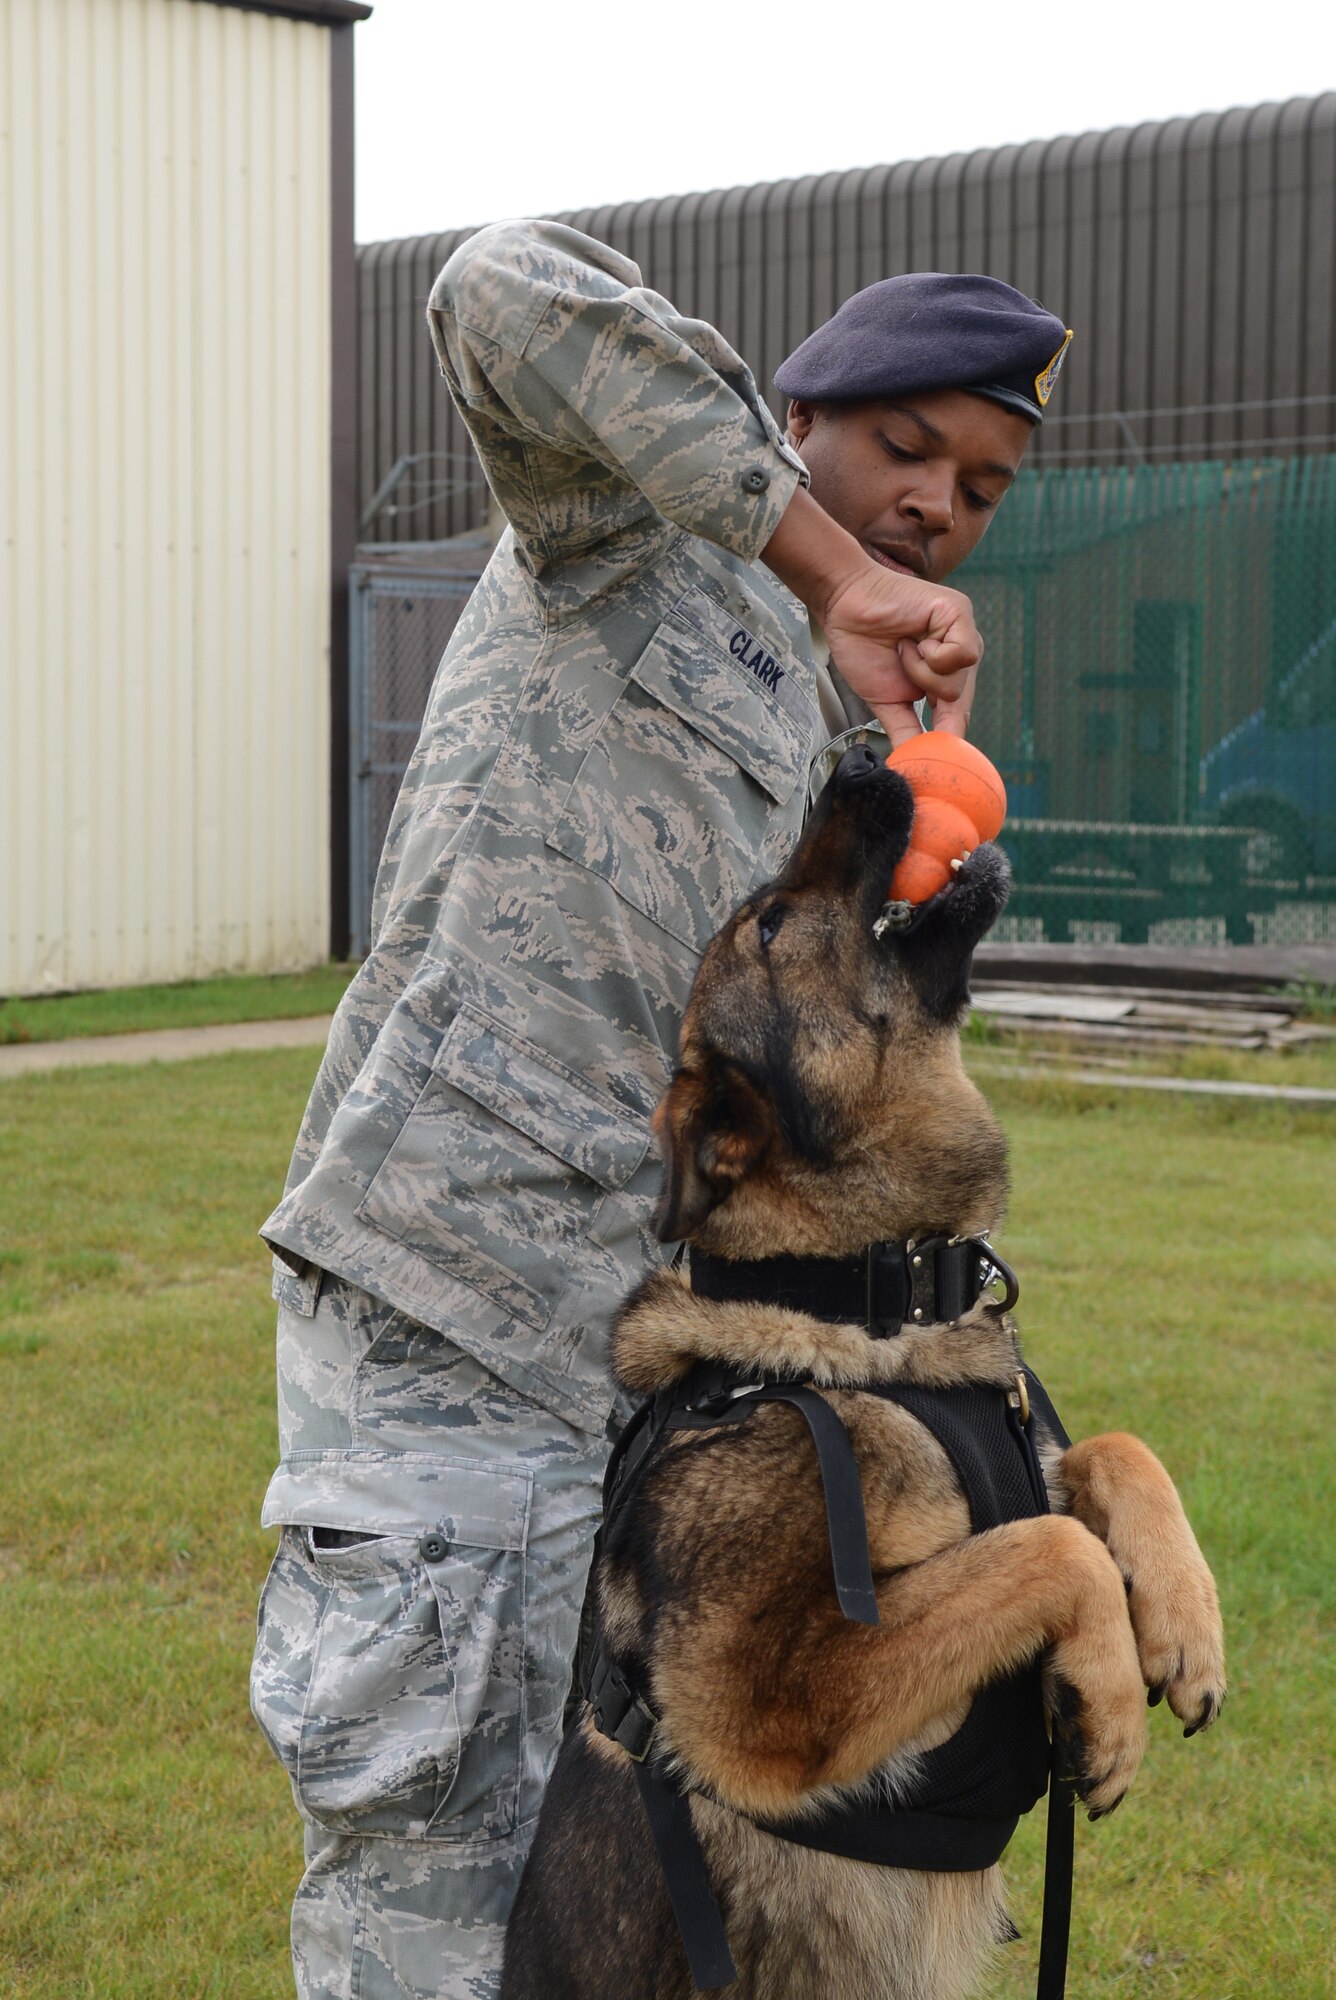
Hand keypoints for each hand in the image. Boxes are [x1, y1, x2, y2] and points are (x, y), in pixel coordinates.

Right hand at [823, 565, 980, 745]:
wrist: (843, 606)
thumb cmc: (862, 646)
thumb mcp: (886, 700)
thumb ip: (905, 730)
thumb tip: (913, 764)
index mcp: (946, 677)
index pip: (957, 715)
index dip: (947, 736)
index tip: (937, 760)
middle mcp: (960, 656)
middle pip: (960, 703)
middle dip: (925, 694)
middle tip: (901, 667)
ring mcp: (963, 634)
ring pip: (959, 683)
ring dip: (921, 671)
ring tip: (903, 647)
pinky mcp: (960, 614)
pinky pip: (962, 655)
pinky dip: (930, 654)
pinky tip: (913, 638)